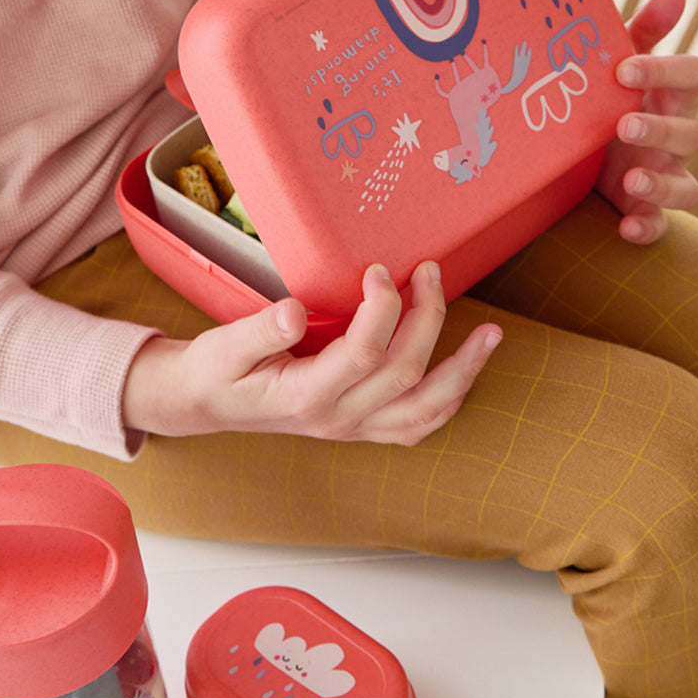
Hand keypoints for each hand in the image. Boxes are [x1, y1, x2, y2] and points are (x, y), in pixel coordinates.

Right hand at [121, 261, 501, 443]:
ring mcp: (354, 429)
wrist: (205, 405)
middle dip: (427, 316)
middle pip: (405, 373)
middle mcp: (338, 420)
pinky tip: (465, 368)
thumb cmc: (216, 371)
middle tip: (430, 270)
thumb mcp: (221, 348)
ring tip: (492, 334)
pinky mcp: (362, 428)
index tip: (379, 269)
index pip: (364, 353)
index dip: (383, 307)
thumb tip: (293, 312)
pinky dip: (449, 399)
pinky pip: (418, 424)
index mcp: (306, 397)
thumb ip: (258, 332)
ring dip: (463, 370)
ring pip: (426, 409)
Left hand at [596, 0, 697, 242]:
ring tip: (630, 179)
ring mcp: (663, 176)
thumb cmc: (607, 98)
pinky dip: (647, 227)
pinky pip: (659, 226)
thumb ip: (642, 31)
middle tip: (623, 125)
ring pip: (686, 186)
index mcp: (672, 95)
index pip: (695, 76)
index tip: (625, 70)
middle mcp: (675, 138)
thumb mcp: (618, 63)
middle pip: (691, 133)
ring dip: (660, 184)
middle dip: (659, 129)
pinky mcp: (644, 211)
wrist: (576, 152)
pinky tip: (626, 228)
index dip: (666, 71)